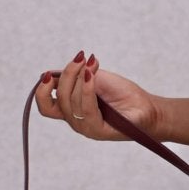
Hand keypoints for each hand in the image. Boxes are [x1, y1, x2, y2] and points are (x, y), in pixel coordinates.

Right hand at [35, 52, 167, 140]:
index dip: (41, 89)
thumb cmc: (122, 93)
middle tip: (82, 58)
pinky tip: (92, 76)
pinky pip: (86, 109)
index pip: (46, 105)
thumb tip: (52, 72)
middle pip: (57, 98)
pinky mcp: (97, 131)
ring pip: (70, 102)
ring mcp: (85, 127)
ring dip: (79, 78)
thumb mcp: (94, 78)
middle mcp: (75, 120)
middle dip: (68, 74)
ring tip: (92, 65)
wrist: (146, 106)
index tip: (48, 73)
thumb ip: (74, 76)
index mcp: (71, 109)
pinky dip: (87, 89)